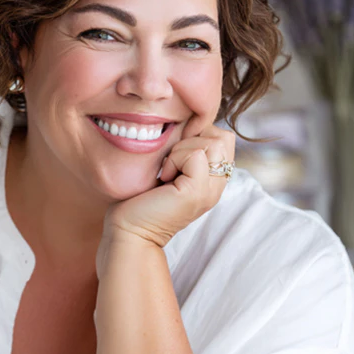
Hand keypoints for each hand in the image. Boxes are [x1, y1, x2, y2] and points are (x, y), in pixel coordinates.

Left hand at [103, 116, 235, 248]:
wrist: (130, 230)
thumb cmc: (141, 198)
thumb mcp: (171, 167)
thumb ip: (186, 150)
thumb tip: (189, 123)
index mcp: (213, 179)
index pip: (224, 137)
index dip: (198, 135)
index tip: (174, 155)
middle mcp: (217, 186)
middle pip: (223, 137)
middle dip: (192, 139)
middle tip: (172, 162)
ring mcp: (210, 190)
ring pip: (211, 143)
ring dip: (182, 150)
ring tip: (168, 171)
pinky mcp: (197, 192)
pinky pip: (195, 155)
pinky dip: (174, 160)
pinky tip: (164, 178)